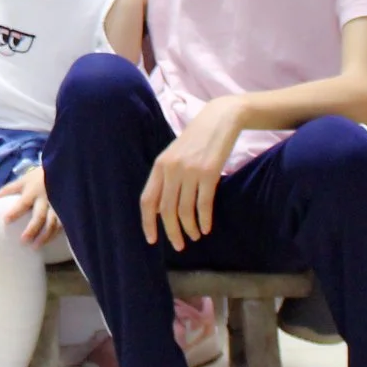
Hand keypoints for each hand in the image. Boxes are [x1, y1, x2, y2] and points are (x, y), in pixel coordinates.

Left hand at [0, 164, 61, 244]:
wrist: (62, 171)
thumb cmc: (38, 178)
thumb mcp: (23, 180)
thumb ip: (9, 189)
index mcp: (33, 191)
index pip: (23, 202)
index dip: (15, 211)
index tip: (5, 220)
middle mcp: (46, 199)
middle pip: (39, 216)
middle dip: (32, 229)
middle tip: (23, 240)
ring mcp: (57, 205)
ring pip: (52, 223)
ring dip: (45, 236)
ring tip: (35, 247)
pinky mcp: (66, 210)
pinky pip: (62, 225)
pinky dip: (55, 234)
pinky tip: (48, 242)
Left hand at [138, 97, 243, 249]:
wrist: (219, 120)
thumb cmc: (196, 140)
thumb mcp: (174, 155)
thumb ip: (166, 177)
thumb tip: (159, 209)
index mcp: (159, 165)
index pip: (147, 200)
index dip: (148, 223)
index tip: (152, 241)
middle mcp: (171, 169)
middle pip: (166, 210)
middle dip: (172, 232)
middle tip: (179, 246)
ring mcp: (190, 171)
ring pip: (185, 210)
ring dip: (189, 228)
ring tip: (194, 237)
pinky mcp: (209, 173)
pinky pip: (204, 204)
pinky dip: (204, 220)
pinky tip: (206, 229)